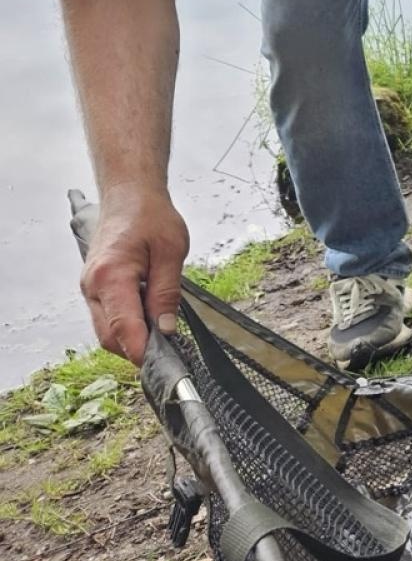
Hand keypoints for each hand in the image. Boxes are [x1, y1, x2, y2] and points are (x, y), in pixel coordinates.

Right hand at [79, 184, 188, 364]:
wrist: (129, 195)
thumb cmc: (150, 216)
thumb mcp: (171, 253)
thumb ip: (166, 293)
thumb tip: (166, 329)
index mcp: (110, 276)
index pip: (122, 327)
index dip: (142, 351)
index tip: (163, 365)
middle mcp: (92, 286)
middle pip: (109, 337)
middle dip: (138, 350)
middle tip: (171, 355)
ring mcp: (90, 288)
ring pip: (106, 330)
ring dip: (133, 339)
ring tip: (164, 336)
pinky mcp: (95, 288)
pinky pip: (108, 317)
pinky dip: (128, 325)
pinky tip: (150, 320)